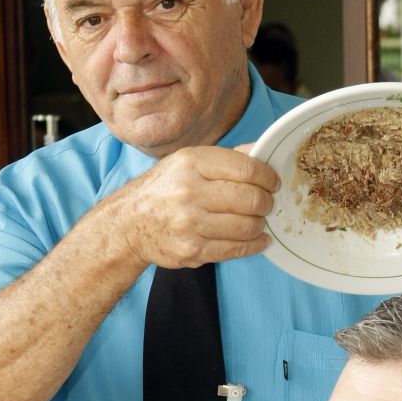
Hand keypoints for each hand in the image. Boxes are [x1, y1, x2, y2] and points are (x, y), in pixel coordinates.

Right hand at [114, 145, 280, 267]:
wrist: (128, 224)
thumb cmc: (164, 189)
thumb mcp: (188, 162)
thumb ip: (227, 157)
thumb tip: (263, 150)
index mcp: (191, 163)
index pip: (246, 168)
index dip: (268, 177)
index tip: (272, 183)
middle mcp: (190, 192)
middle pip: (250, 199)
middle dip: (267, 202)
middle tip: (266, 203)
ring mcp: (190, 224)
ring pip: (247, 226)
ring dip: (260, 224)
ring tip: (258, 220)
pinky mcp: (192, 250)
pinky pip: (236, 249)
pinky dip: (255, 245)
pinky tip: (258, 239)